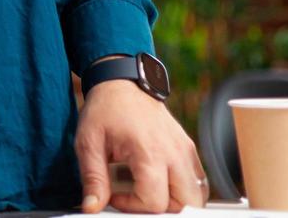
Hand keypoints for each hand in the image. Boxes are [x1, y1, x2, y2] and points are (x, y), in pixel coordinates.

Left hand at [76, 79, 206, 212]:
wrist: (121, 82)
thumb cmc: (105, 109)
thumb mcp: (88, 142)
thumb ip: (93, 178)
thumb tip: (92, 206)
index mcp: (149, 151)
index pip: (155, 201)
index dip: (132, 206)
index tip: (115, 193)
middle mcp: (174, 152)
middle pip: (185, 204)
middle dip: (161, 210)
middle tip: (137, 197)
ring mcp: (185, 149)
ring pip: (197, 195)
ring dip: (176, 201)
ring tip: (148, 189)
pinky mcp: (188, 147)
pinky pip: (199, 180)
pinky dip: (184, 189)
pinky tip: (160, 181)